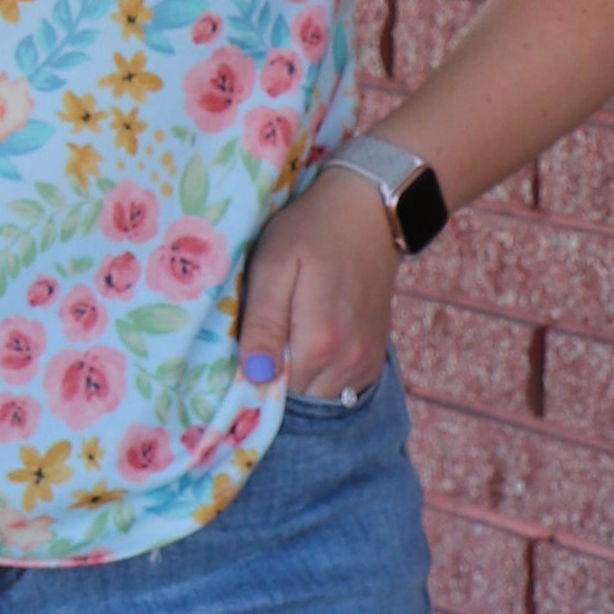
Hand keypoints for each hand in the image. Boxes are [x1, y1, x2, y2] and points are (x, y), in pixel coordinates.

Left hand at [236, 166, 397, 400]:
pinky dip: (322, 377)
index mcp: (318, 344)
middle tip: (261, 343)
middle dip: (274, 383)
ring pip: (318, 398)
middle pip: (296, 401)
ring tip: (287, 339)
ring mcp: (365, 364)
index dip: (250, 381)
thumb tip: (255, 375)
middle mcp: (347, 363)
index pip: (272, 394)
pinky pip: (341, 391)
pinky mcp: (374, 360)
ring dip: (298, 380)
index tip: (239, 357)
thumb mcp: (274, 264)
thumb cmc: (310, 231)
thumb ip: (264, 322)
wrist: (368, 212)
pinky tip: (311, 345)